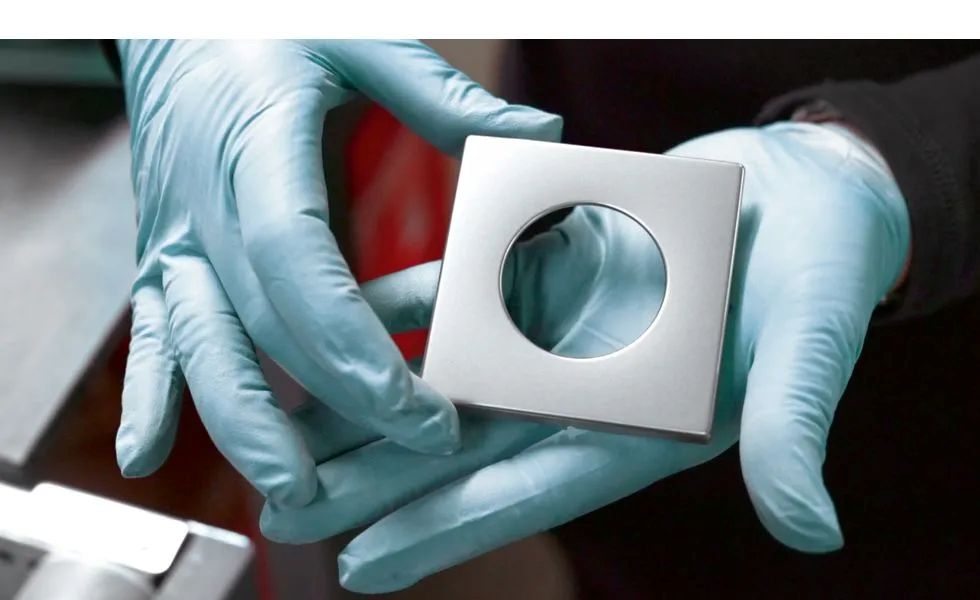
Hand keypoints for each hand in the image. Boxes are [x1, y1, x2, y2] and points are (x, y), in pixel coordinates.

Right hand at [115, 40, 562, 507]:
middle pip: (258, 324)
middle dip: (328, 401)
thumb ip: (442, 96)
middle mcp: (206, 207)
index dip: (350, 342)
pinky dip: (148, 396)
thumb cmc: (268, 30)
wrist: (179, 30)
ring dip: (239, 424)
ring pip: (196, 346)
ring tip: (294, 488)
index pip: (296, 262)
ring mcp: (177, 239)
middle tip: (402, 453)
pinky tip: (150, 455)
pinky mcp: (165, 259)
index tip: (415, 401)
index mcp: (258, 150)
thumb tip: (539, 134)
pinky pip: (150, 334)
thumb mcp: (359, 41)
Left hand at [260, 121, 910, 592]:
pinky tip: (337, 319)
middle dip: (376, 481)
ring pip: (446, 374)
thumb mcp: (813, 339)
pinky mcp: (548, 272)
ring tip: (288, 427)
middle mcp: (586, 389)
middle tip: (288, 511)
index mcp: (642, 422)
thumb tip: (811, 527)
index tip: (366, 563)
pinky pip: (461, 291)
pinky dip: (403, 306)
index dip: (449, 527)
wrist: (804, 189)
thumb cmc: (820, 267)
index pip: (532, 487)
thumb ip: (794, 425)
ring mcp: (560, 331)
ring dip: (369, 398)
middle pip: (465, 445)